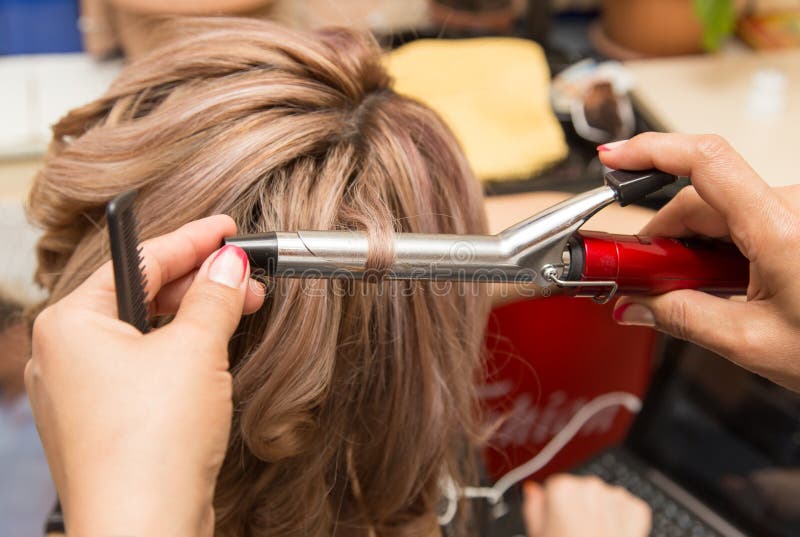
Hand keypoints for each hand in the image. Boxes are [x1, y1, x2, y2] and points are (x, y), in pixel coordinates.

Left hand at [25, 215, 264, 536]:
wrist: (145, 530)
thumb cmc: (152, 443)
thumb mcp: (195, 350)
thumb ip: (215, 296)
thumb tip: (230, 263)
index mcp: (70, 323)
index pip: (140, 260)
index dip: (193, 239)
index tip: (228, 229)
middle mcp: (66, 354)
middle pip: (141, 295)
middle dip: (201, 282)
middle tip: (248, 274)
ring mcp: (84, 392)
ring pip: (146, 333)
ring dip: (197, 318)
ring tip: (244, 308)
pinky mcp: (106, 423)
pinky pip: (145, 368)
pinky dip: (181, 353)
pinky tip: (214, 348)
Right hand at [523, 475, 650, 536]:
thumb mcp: (537, 533)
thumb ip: (533, 506)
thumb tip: (534, 491)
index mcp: (563, 488)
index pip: (556, 486)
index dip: (555, 506)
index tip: (558, 521)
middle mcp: (590, 486)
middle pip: (582, 490)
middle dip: (580, 507)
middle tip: (576, 533)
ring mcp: (616, 496)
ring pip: (604, 498)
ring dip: (601, 512)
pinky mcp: (637, 509)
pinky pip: (626, 508)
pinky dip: (621, 520)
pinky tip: (611, 536)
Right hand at [600, 133, 799, 391]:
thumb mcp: (752, 343)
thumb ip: (682, 319)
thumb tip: (634, 305)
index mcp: (781, 229)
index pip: (705, 161)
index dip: (652, 150)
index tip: (614, 158)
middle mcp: (790, 208)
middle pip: (699, 199)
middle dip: (662, 237)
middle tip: (640, 280)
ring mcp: (794, 213)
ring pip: (717, 212)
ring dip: (689, 246)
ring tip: (690, 292)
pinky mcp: (795, 223)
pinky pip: (740, 220)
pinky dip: (714, 247)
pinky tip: (718, 282)